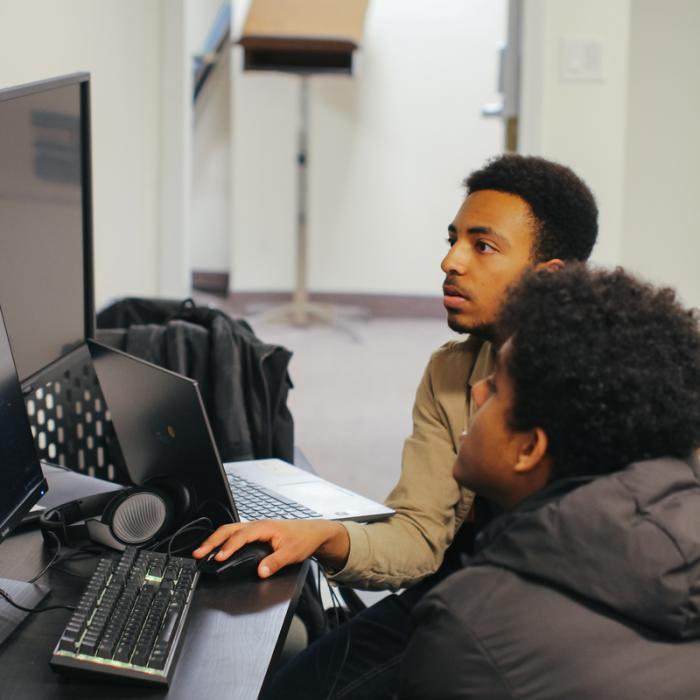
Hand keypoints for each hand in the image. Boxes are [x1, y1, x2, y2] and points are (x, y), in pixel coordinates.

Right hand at [192, 519, 349, 577]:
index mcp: (265, 527)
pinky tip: (217, 548)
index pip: (242, 535)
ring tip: (201, 551)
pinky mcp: (256, 533)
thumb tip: (261, 571)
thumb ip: (275, 562)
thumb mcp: (292, 553)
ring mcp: (256, 528)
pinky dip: (223, 540)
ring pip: (230, 530)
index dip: (229, 546)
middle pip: (230, 529)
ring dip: (215, 540)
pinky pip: (235, 534)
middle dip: (212, 540)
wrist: (314, 533)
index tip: (219, 556)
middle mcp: (258, 525)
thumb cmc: (303, 539)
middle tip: (198, 552)